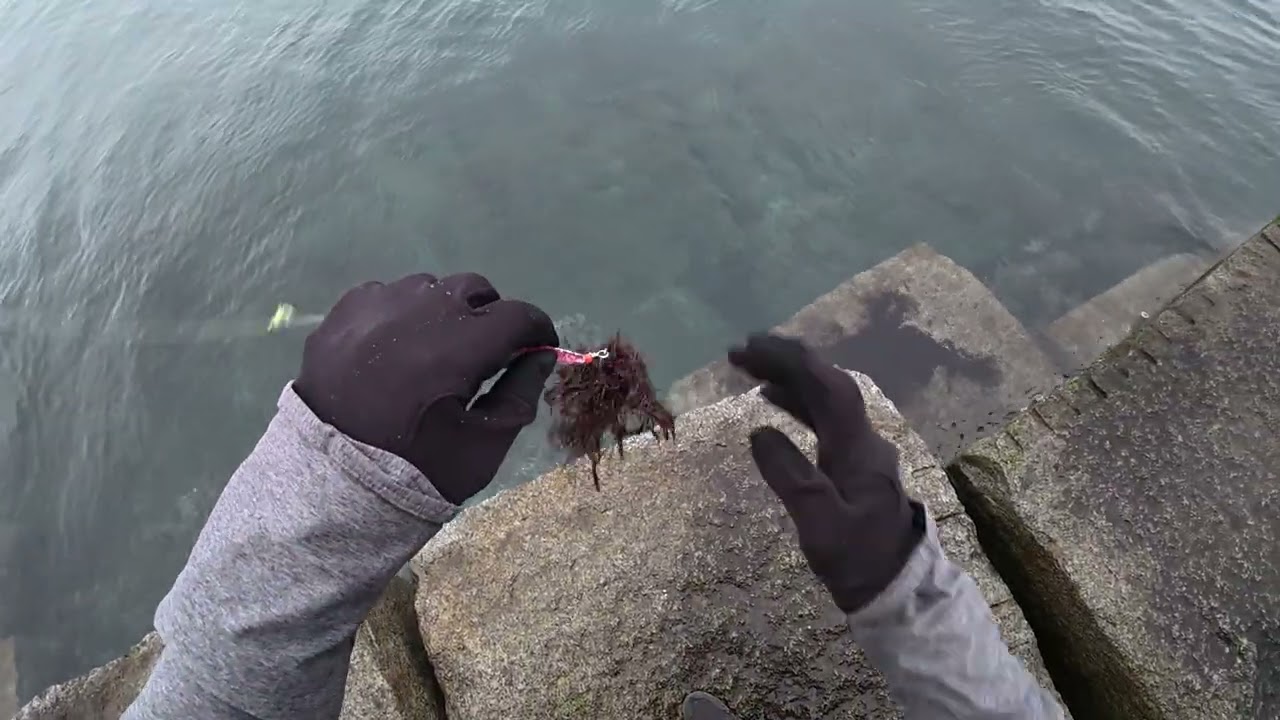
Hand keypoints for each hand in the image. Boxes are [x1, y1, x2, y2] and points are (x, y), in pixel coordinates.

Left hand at [294, 273, 558, 504]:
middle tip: (486, 350)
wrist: (335, 487)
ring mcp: (373, 309)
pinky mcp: (340, 315)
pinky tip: (396, 347)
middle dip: (490, 314)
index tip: (538, 347)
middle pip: (473, 288)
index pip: (517, 315)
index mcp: (457, 348)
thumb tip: (541, 354)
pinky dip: (400, 313)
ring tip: (436, 347)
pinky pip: (384, 294)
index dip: (538, 329)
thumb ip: (520, 392)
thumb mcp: (485, 443)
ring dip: (443, 310)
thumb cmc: (420, 471)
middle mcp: (416, 314)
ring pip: (427, 286)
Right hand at [729, 334, 923, 612]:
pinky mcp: (855, 464)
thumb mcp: (819, 524)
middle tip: (739, 353)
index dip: (788, 361)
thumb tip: (758, 432)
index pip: (826, 386)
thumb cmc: (858, 560)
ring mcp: (862, 450)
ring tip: (749, 369)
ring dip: (789, 379)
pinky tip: (773, 402)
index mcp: (858, 447)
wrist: (899, 591)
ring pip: (826, 399)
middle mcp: (864, 439)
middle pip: (827, 384)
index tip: (748, 351)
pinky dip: (797, 403)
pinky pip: (825, 419)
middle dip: (785, 361)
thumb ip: (790, 475)